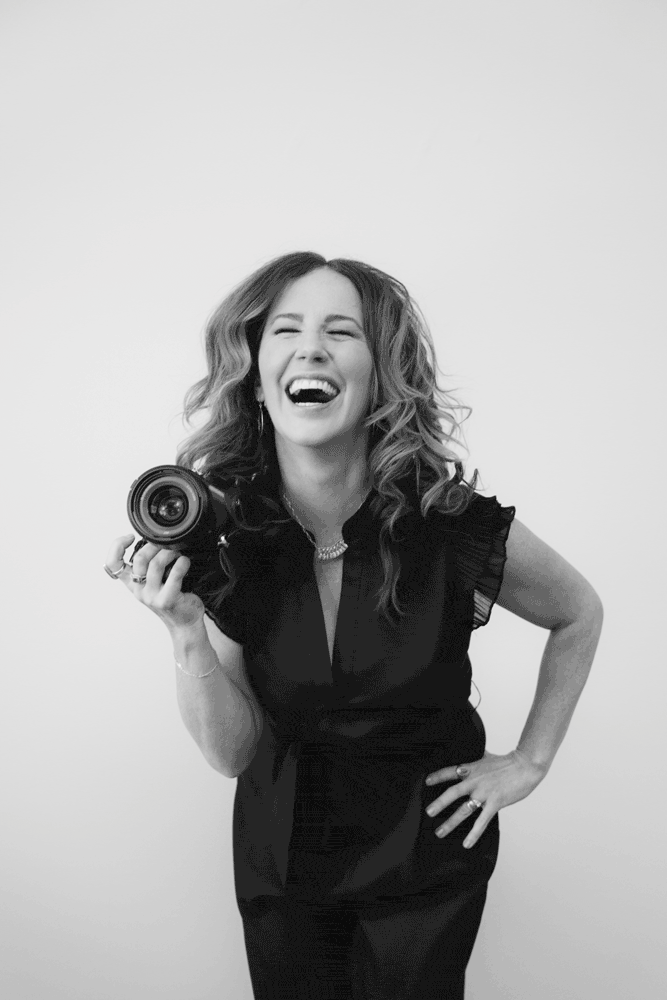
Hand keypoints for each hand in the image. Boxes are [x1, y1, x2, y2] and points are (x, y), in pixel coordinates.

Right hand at [104, 534, 204, 632]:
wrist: (184, 623)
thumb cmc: (172, 600)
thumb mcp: (154, 583)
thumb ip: (149, 566)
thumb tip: (154, 540)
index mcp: (132, 583)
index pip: (112, 564)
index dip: (116, 547)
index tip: (130, 537)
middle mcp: (139, 590)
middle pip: (139, 559)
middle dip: (154, 546)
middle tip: (166, 544)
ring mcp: (152, 596)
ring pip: (156, 564)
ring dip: (170, 553)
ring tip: (178, 553)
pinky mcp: (167, 600)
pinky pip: (175, 574)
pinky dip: (182, 563)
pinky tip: (185, 562)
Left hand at [424, 749, 546, 848]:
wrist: (525, 766)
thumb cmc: (508, 762)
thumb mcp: (487, 756)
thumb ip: (477, 759)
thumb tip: (471, 755)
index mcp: (472, 769)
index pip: (450, 772)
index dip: (437, 776)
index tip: (427, 781)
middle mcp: (475, 781)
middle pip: (452, 793)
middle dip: (439, 803)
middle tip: (428, 813)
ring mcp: (484, 793)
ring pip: (463, 810)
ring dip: (450, 822)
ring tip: (440, 832)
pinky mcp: (495, 803)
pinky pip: (482, 821)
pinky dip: (473, 834)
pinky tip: (467, 843)